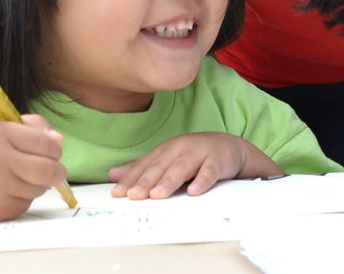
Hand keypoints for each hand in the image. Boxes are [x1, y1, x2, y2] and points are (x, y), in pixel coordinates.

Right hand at [0, 114, 67, 221]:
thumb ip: (33, 127)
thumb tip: (59, 141)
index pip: (45, 143)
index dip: (54, 148)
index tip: (52, 151)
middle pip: (48, 171)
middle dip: (57, 171)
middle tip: (53, 170)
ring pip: (40, 189)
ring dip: (38, 184)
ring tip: (18, 177)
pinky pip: (26, 204)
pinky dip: (23, 198)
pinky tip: (5, 191)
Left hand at [108, 133, 281, 198]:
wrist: (230, 147)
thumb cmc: (195, 156)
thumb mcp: (168, 159)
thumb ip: (142, 167)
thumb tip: (113, 174)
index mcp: (167, 149)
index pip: (146, 165)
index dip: (131, 179)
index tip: (118, 193)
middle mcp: (181, 149)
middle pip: (161, 166)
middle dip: (146, 181)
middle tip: (134, 195)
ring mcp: (200, 153)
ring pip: (183, 168)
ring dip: (169, 181)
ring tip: (157, 195)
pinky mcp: (218, 161)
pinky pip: (210, 172)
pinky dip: (202, 181)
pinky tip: (194, 192)